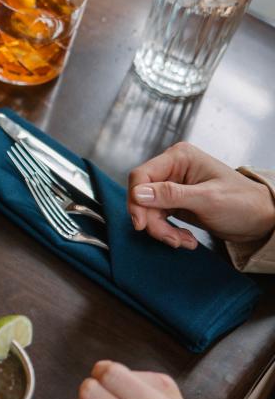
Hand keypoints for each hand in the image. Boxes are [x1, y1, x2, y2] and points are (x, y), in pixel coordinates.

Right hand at [127, 142, 274, 248]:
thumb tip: (138, 193)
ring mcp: (173, 186)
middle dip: (153, 221)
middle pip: (143, 196)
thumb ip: (171, 195)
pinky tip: (185, 239)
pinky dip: (168, 232)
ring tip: (183, 241)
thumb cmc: (243, 203)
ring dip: (162, 230)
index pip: (142, 176)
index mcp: (179, 158)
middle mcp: (173, 169)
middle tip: (170, 238)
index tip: (141, 224)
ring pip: (148, 210)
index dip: (137, 200)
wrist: (260, 220)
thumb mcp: (207, 199)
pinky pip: (158, 218)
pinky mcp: (175, 203)